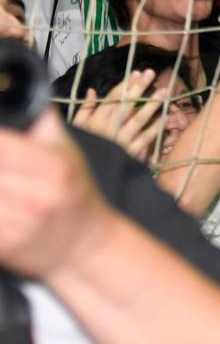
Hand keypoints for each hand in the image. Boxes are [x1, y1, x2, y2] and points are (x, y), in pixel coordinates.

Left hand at [0, 111, 119, 281]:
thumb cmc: (76, 197)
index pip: (1, 146)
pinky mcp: (4, 248)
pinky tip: (2, 204)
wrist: (86, 249)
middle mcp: (36, 198)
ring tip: (3, 182)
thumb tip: (21, 94)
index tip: (0, 144)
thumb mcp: (69, 154)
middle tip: (3, 169)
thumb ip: (43, 124)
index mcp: (54, 170)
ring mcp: (18, 226)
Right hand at [69, 70, 166, 162]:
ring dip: (151, 105)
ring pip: (137, 119)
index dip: (125, 84)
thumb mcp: (78, 128)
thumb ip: (85, 109)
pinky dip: (155, 128)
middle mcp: (108, 128)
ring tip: (163, 92)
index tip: (137, 73)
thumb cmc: (83, 147)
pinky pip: (144, 139)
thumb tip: (91, 91)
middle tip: (152, 73)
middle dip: (139, 87)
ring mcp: (120, 140)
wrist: (86, 175)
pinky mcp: (129, 153)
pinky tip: (165, 118)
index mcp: (95, 120)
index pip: (112, 98)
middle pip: (126, 104)